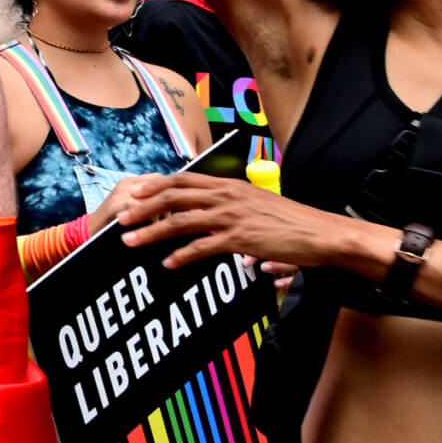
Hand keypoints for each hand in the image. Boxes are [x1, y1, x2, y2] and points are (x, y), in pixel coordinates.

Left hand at [111, 173, 379, 273]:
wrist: (320, 232)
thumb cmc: (290, 220)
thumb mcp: (256, 203)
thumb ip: (230, 204)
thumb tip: (210, 218)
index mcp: (229, 184)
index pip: (183, 179)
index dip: (155, 186)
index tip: (134, 192)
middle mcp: (226, 196)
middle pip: (174, 197)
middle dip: (143, 207)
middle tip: (121, 218)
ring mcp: (232, 216)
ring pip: (181, 221)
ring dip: (152, 232)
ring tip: (130, 242)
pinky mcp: (241, 238)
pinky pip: (203, 247)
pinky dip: (183, 255)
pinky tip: (168, 263)